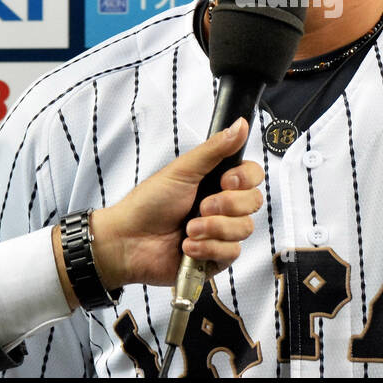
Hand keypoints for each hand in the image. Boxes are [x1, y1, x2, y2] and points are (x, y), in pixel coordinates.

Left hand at [88, 118, 263, 289]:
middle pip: (253, 202)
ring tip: (189, 228)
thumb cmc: (148, 203)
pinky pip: (231, 252)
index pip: (252, 176)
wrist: (129, 241)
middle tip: (201, 206)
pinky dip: (207, 248)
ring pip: (244, 228)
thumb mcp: (183, 170)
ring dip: (213, 228)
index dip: (244, 179)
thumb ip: (215, 149)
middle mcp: (222, 206)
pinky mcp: (216, 257)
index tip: (225, 181)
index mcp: (216, 181)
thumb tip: (239, 125)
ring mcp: (220, 232)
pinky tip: (187, 246)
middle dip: (226, 205)